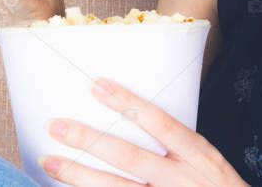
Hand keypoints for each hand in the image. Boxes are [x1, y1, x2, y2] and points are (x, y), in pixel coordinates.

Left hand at [40, 78, 247, 185]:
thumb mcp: (211, 164)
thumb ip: (180, 146)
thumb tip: (138, 117)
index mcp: (199, 157)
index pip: (161, 124)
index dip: (129, 103)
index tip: (97, 85)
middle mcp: (183, 180)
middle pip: (130, 158)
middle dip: (91, 140)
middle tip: (57, 125)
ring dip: (79, 176)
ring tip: (50, 160)